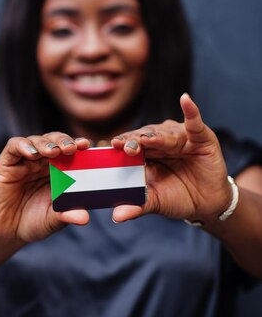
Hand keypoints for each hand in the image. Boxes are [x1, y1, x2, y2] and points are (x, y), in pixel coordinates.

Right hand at [0, 133, 90, 242]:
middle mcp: (42, 163)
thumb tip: (85, 218)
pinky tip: (32, 153)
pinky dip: (23, 146)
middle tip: (71, 148)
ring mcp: (25, 161)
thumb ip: (66, 215)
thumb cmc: (33, 221)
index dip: (78, 145)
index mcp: (58, 171)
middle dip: (64, 141)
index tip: (87, 146)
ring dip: (46, 143)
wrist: (7, 231)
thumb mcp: (52, 220)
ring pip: (36, 141)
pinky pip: (14, 146)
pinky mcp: (7, 163)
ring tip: (53, 151)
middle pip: (54, 141)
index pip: (70, 151)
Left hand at [110, 93, 231, 222]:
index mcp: (143, 153)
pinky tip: (186, 100)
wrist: (207, 202)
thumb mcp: (156, 202)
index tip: (110, 147)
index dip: (120, 145)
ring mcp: (178, 137)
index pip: (128, 145)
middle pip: (143, 137)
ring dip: (155, 135)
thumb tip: (116, 216)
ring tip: (147, 139)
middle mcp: (158, 141)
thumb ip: (137, 205)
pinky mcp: (200, 137)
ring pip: (164, 133)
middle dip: (134, 140)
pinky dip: (191, 111)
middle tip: (125, 146)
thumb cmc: (176, 197)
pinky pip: (194, 122)